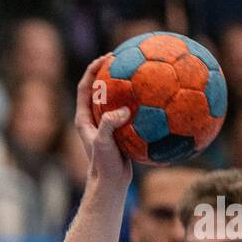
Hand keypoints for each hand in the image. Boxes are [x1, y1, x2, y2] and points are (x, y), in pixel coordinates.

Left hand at [74, 55, 131, 187]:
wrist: (110, 184)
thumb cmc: (103, 165)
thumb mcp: (104, 143)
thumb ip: (110, 124)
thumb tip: (124, 110)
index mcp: (84, 118)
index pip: (85, 87)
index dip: (93, 70)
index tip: (106, 57)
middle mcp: (93, 120)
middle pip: (100, 89)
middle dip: (111, 72)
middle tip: (126, 58)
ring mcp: (107, 126)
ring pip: (116, 101)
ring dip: (127, 87)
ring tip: (142, 73)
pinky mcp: (120, 133)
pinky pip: (131, 114)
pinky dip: (140, 106)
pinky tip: (157, 101)